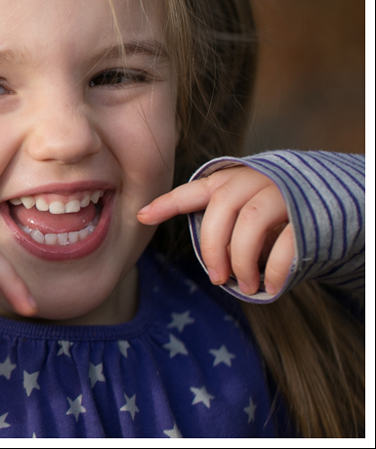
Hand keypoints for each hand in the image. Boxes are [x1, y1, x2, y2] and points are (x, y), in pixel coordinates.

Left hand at [136, 166, 293, 296]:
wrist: (327, 200)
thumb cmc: (271, 212)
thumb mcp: (240, 209)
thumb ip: (217, 220)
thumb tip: (201, 255)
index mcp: (228, 181)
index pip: (193, 191)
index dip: (167, 203)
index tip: (141, 216)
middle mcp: (252, 181)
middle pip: (221, 211)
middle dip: (214, 249)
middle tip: (216, 277)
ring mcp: (280, 194)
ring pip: (250, 225)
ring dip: (242, 261)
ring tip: (244, 284)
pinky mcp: (306, 214)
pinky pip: (285, 243)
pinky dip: (274, 270)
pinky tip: (271, 286)